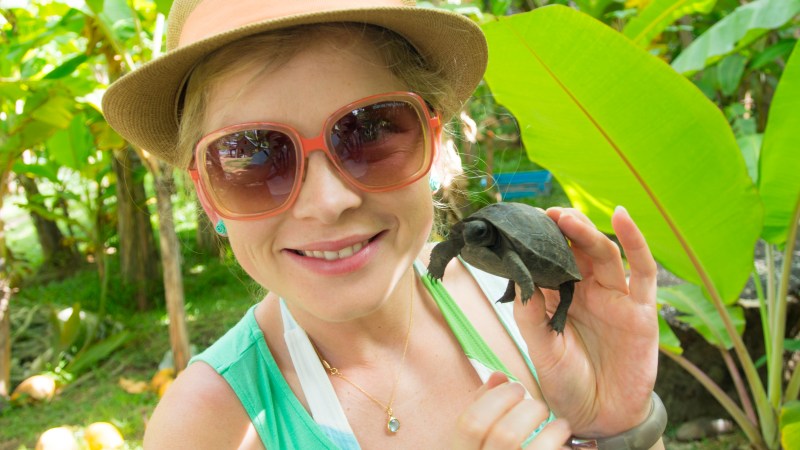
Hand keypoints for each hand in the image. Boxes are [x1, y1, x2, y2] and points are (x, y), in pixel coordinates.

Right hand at [452, 371, 571, 448]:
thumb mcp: (473, 441)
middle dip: (528, 410)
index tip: (514, 387)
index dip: (496, 398)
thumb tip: (500, 377)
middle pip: (505, 434)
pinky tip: (565, 442)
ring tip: (560, 424)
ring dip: (553, 430)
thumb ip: (481, 408)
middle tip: (538, 406)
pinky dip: (562, 445)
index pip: (470, 423)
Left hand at [512, 206, 658, 436]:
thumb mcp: (541, 350)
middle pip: (577, 248)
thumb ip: (531, 316)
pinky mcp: (641, 310)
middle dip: (562, 228)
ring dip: (586, 232)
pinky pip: (643, 271)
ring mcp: (615, 298)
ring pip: (603, 253)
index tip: (522, 221)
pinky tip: (622, 217)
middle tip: (544, 215)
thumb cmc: (567, 382)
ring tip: (565, 217)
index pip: (551, 257)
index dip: (541, 238)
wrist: (600, 418)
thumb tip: (518, 281)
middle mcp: (587, 291)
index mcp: (560, 296)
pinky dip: (635, 241)